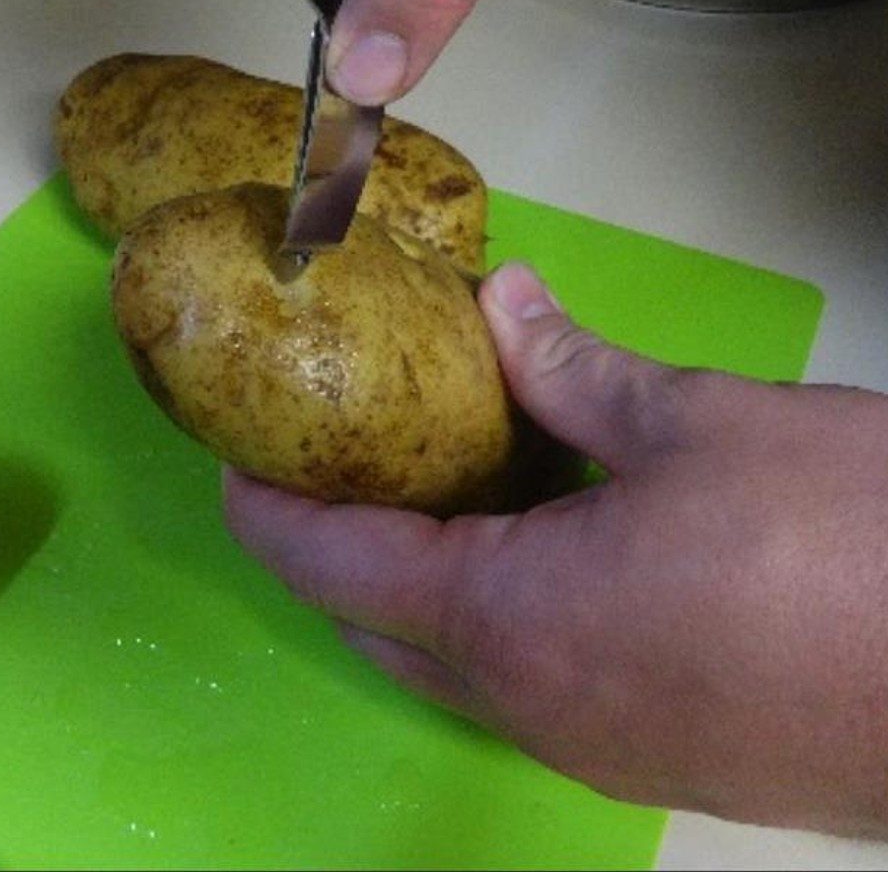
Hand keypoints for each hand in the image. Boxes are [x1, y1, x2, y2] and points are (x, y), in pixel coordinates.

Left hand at [223, 260, 887, 837]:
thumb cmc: (854, 546)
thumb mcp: (699, 425)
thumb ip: (573, 368)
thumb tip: (501, 303)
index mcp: (509, 622)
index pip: (331, 564)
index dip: (267, 509)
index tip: (237, 459)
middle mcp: (531, 706)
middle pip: (377, 622)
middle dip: (337, 545)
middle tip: (339, 454)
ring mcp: (598, 748)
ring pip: (456, 659)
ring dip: (423, 578)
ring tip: (440, 477)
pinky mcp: (662, 760)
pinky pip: (534, 682)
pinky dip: (503, 612)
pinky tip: (546, 538)